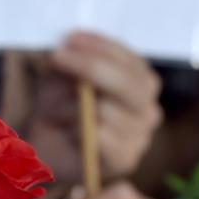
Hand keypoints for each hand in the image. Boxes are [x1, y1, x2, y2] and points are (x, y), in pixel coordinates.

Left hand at [22, 32, 161, 188]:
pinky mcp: (126, 160)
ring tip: (59, 112)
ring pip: (108, 111)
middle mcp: (148, 107)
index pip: (129, 60)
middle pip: (129, 84)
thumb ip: (70, 63)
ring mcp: (141, 135)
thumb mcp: (61, 77)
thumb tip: (68, 52)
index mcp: (140, 82)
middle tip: (59, 58)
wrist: (50, 150)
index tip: (69, 38)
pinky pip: (103, 138)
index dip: (100, 47)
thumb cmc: (60, 108)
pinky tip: (71, 132)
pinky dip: (80, 131)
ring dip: (74, 107)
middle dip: (93, 67)